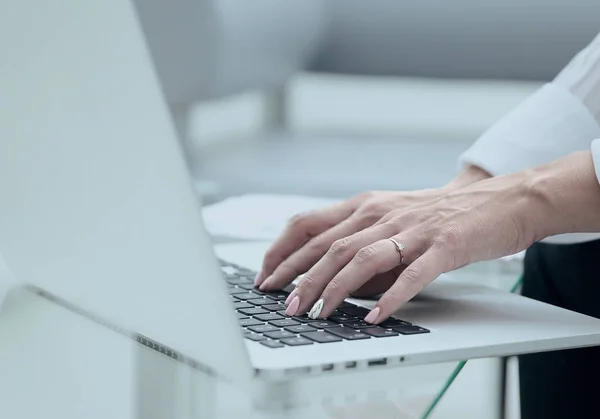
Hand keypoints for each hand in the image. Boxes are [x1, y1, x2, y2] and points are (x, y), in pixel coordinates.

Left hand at [285, 170, 538, 323]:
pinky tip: (373, 316)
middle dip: (300, 278)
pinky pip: (411, 274)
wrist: (499, 200)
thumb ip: (360, 244)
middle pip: (329, 246)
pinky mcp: (443, 245)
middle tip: (285, 306)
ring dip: (333, 288)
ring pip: (361, 258)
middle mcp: (382, 212)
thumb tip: (330, 282)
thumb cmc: (440, 214)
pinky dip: (390, 296)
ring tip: (317, 314)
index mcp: (365, 204)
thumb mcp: (391, 219)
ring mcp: (412, 229)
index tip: (265, 276)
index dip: (282, 251)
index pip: (308, 224)